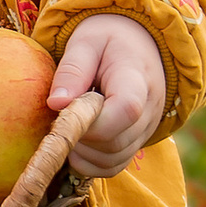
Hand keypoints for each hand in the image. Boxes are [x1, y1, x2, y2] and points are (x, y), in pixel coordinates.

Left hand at [47, 15, 166, 177]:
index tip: (65, 109)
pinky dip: (89, 162)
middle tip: (60, 114)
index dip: (91, 120)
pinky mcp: (136, 143)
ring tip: (70, 122)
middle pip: (115, 142)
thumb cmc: (108, 40)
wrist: (139, 44)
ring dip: (81, 151)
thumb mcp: (86, 41)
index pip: (126, 110)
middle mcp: (149, 111)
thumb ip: (72, 70)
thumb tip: (56, 104)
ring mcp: (146, 131)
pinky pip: (112, 166)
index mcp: (137, 79)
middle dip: (79, 135)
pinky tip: (77, 138)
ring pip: (112, 160)